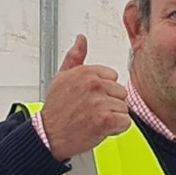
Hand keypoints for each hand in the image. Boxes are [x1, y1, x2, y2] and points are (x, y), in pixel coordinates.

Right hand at [38, 35, 129, 160]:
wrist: (49, 135)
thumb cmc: (56, 109)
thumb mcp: (62, 77)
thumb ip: (75, 57)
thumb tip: (81, 39)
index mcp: (86, 72)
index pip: (113, 77)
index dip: (104, 90)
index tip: (91, 97)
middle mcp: (94, 85)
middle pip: (121, 92)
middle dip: (110, 103)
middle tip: (91, 110)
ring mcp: (101, 102)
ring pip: (124, 108)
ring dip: (112, 117)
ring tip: (94, 119)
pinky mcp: (106, 119)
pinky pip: (126, 122)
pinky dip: (116, 129)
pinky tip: (100, 128)